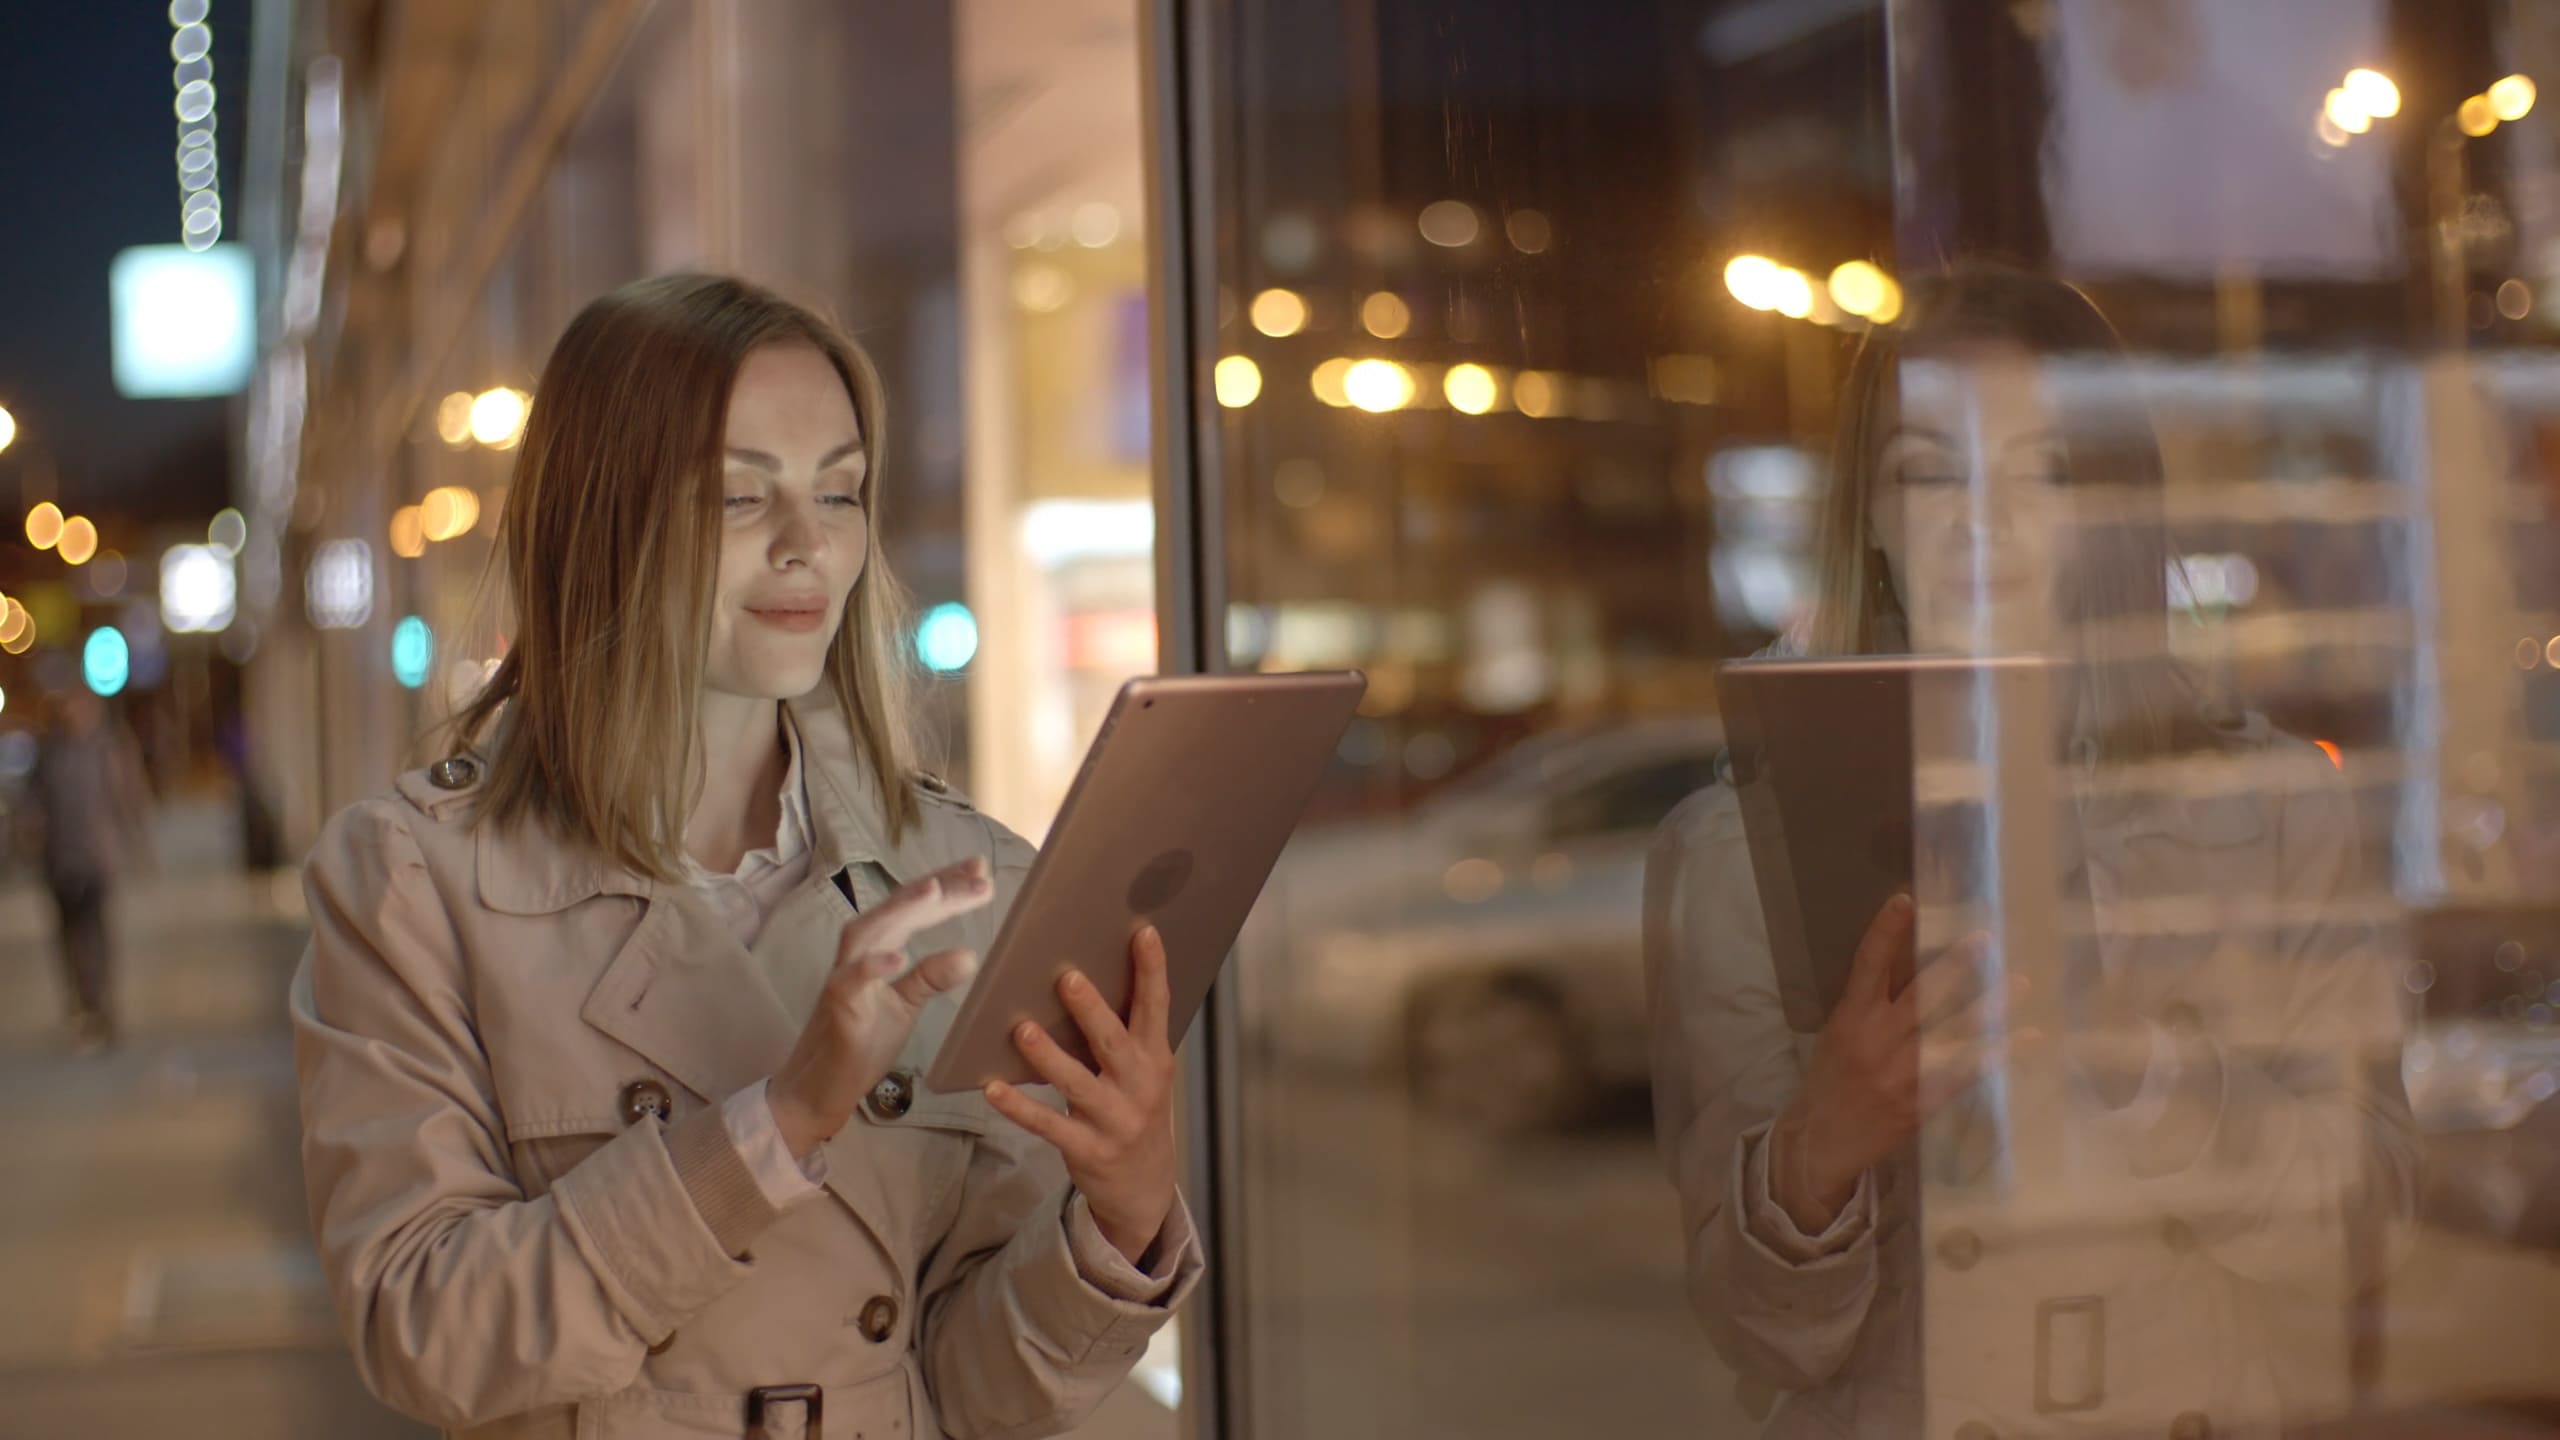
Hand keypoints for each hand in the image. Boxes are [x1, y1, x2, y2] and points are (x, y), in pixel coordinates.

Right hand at [767, 857, 994, 1158]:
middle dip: (936, 889)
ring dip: (902, 909)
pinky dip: (872, 966)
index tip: (981, 868)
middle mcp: (859, 953)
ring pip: (869, 932)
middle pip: (896, 909)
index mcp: (879, 949)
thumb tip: (970, 954)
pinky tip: (900, 957)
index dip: (946, 885)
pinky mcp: (836, 1007)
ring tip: (935, 891)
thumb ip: (931, 976)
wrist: (819, 1087)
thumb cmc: (861, 1041)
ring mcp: (844, 977)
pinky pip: (850, 981)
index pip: (914, 908)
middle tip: (979, 874)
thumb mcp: (906, 1005)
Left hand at [984, 924, 1178, 1265]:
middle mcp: (1139, 1086)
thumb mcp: (1143, 1072)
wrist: (1144, 1186)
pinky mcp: (1087, 1149)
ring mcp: (1115, 1120)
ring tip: (1022, 1029)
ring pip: (1077, 1084)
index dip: (1152, 970)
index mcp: (1156, 1058)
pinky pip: (1048, 1125)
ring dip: (1048, 1056)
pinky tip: (993, 1088)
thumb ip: (1122, 1034)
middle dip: (1090, 1010)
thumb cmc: (1135, 1109)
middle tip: (1067, 977)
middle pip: (1113, 1042)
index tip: (1143, 932)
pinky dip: (1019, 1107)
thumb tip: (1081, 977)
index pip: (1157, 1008)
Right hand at [1770, 895, 2002, 1231]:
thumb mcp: (1839, 1035)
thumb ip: (1871, 1006)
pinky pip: (1965, 1072)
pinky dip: (1995, 1054)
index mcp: (1849, 1019)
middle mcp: (1876, 1042)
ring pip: (1952, 1032)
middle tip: (1985, 939)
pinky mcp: (1921, 1101)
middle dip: (1954, 966)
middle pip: (1921, 996)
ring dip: (1989, 1006)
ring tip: (2018, 983)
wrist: (1822, 1141)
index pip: (1867, 967)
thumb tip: (1912, 967)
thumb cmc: (1830, 1080)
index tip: (1904, 900)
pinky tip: (2021, 1039)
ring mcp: (1901, 1073)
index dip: (1885, 932)